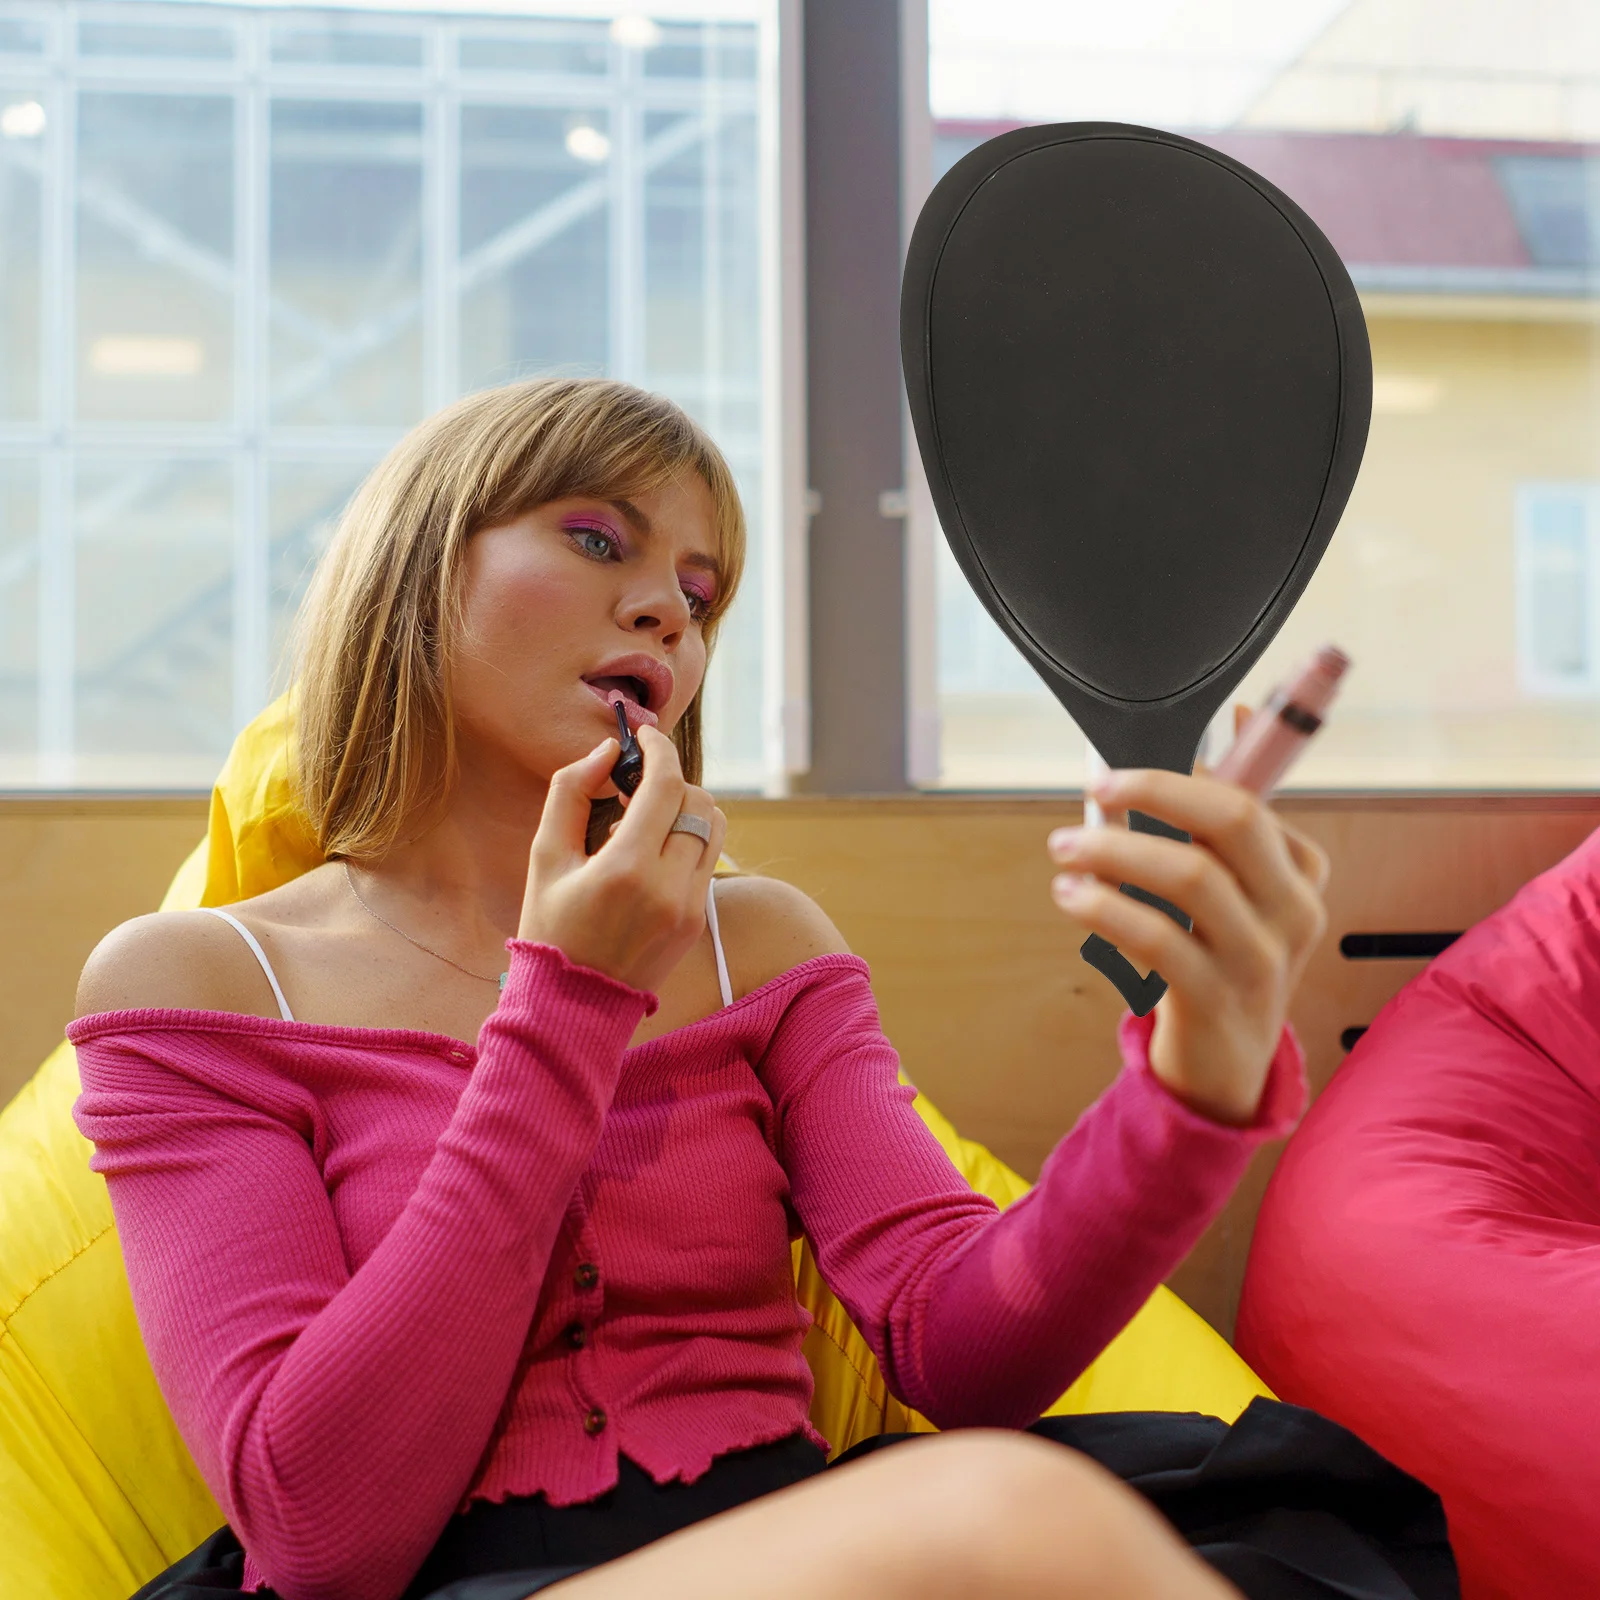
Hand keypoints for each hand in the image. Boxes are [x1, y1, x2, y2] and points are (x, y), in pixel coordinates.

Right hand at [519, 727, 727, 993]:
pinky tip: (653, 850)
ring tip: (646, 818)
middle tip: (634, 784)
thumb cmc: (550, 927)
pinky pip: (709, 859)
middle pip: (697, 801)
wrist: (571, 1005)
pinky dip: (689, 840)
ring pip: (715, 827)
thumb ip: (571, 792)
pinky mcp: (698, 921)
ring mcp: (690, 907)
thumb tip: (607, 751)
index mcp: (626, 868)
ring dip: (687, 807)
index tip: (645, 735)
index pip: (666, 785)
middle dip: (670, 779)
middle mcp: (668, 887)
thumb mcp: (544, 857)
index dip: (659, 750)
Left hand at [1047, 768, 1328, 1124]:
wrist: (1227, 1068)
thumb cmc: (1219, 961)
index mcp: (1298, 873)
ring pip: (1191, 877)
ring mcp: (1261, 958)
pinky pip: (1159, 939)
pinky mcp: (1218, 999)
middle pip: (1234, 822)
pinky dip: (1108, 907)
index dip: (1182, 774)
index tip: (1121, 764)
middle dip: (1156, 791)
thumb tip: (1223, 723)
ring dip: (1116, 849)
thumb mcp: (1233, 890)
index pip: (1249, 799)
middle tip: (1096, 788)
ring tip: (1066, 847)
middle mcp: (1292, 910)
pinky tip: (1073, 896)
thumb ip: (1218, 819)